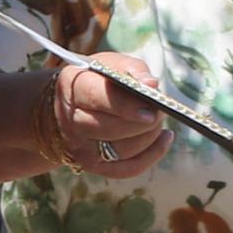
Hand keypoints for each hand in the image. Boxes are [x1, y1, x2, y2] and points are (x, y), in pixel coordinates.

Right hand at [41, 54, 171, 180]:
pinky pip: (128, 168)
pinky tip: (164, 138)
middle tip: (161, 111)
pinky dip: (152, 155)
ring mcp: (79, 147)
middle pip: (111, 128)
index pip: (98, 98)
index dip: (126, 106)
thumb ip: (132, 70)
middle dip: (143, 122)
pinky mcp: (92, 165)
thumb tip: (152, 85)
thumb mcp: (110, 64)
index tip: (152, 109)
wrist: (68, 105)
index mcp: (72, 87)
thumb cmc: (96, 80)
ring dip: (149, 136)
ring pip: (122, 150)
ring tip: (159, 120)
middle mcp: (71, 120)